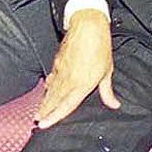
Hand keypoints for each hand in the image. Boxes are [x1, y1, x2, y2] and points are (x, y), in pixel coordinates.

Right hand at [35, 9, 118, 127]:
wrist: (88, 26)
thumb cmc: (100, 46)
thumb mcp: (107, 70)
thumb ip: (107, 91)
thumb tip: (114, 104)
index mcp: (82, 84)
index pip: (66, 106)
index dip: (54, 117)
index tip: (44, 125)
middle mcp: (69, 80)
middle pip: (54, 100)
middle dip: (45, 113)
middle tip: (37, 122)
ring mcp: (61, 71)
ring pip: (50, 91)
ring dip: (44, 102)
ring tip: (38, 112)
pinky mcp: (57, 62)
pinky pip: (51, 79)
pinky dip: (47, 88)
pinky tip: (46, 91)